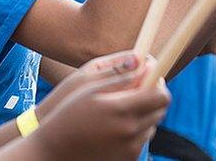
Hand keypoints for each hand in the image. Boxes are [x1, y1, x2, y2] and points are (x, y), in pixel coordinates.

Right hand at [31, 53, 170, 160]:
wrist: (54, 150)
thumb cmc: (69, 114)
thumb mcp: (91, 89)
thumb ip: (122, 77)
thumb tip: (147, 63)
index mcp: (121, 109)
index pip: (160, 96)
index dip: (159, 84)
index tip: (151, 78)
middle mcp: (130, 131)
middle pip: (160, 111)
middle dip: (151, 99)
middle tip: (135, 92)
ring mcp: (130, 148)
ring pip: (152, 126)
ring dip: (143, 116)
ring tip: (120, 112)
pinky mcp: (128, 160)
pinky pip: (142, 141)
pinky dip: (135, 132)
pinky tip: (114, 128)